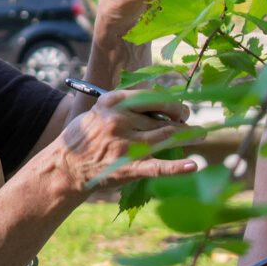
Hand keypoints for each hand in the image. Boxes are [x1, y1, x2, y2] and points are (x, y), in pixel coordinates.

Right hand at [48, 89, 196, 193]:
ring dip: (187, 136)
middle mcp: (118, 120)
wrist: (65, 167)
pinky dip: (177, 167)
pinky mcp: (128, 168)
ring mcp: (124, 145)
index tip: (180, 110)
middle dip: (182, 121)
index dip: (171, 103)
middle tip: (194, 125)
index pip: (151, 97)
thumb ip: (125, 106)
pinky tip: (193, 165)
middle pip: (161, 118)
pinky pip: (157, 166)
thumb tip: (159, 106)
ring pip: (165, 136)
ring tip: (201, 136)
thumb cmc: (85, 137)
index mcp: (111, 103)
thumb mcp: (99, 112)